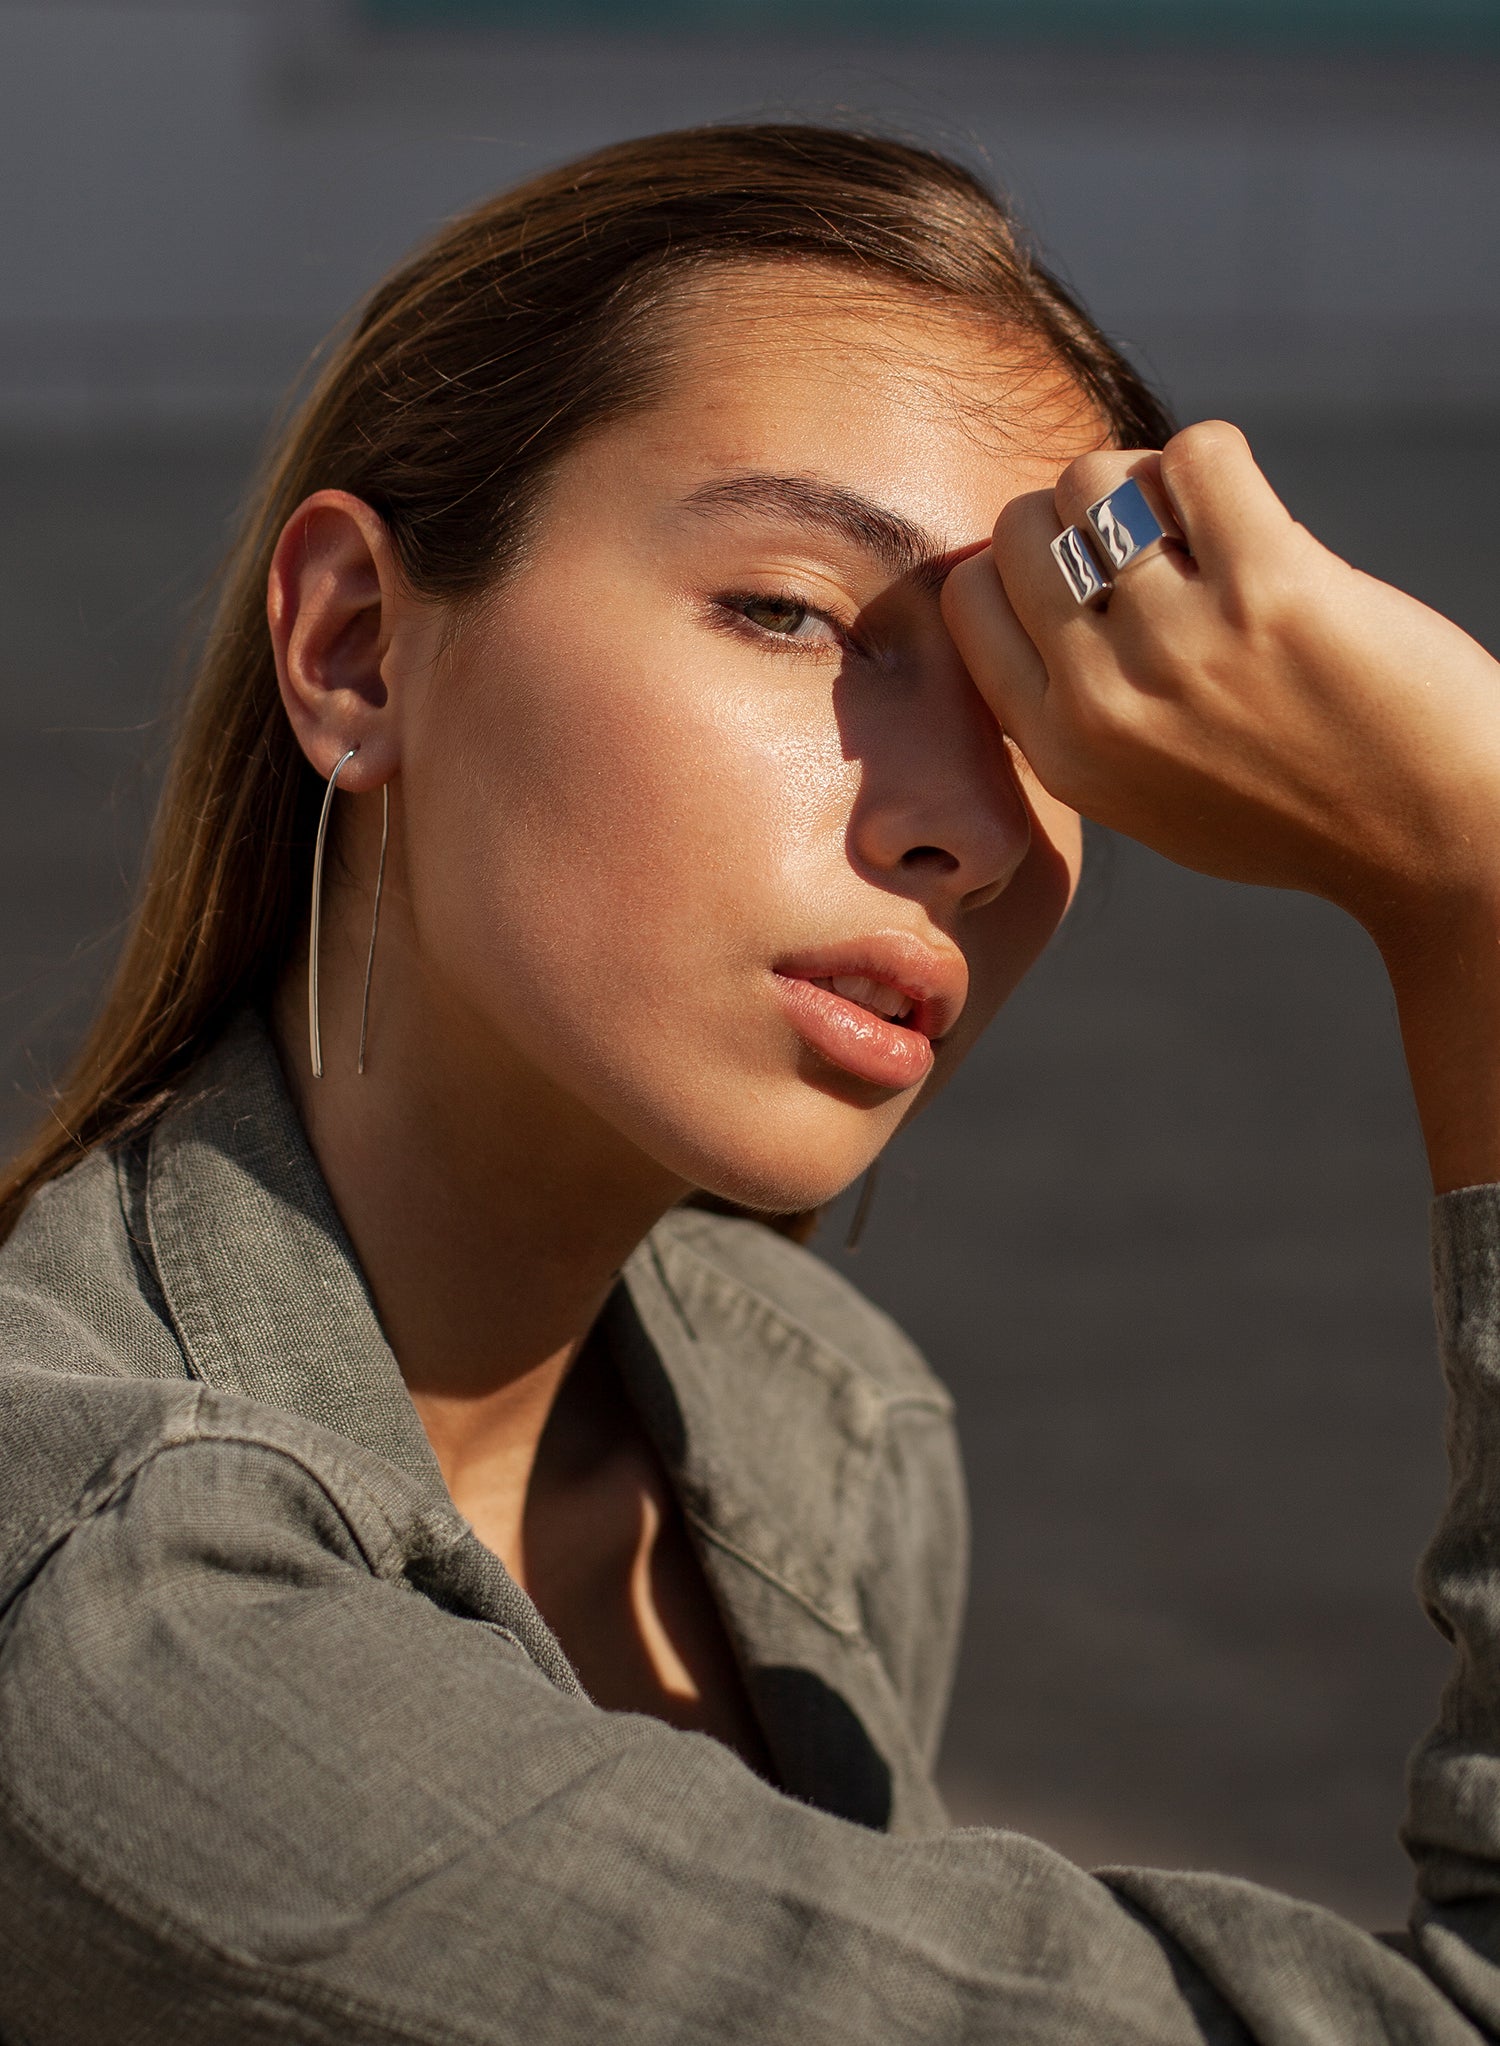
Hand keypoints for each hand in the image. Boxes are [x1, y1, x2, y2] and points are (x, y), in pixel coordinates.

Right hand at [941, 421, 1499, 1193]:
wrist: (1435, 837)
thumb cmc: (1297, 810)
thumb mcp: (1143, 794)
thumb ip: (1075, 710)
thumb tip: (1026, 576)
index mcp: (1063, 753)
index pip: (970, 600)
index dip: (1021, 564)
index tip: (1083, 571)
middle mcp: (1104, 701)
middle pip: (1021, 527)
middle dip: (1079, 517)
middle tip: (1154, 545)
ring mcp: (1181, 643)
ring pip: (1097, 477)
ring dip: (1147, 481)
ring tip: (1204, 528)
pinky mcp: (1267, 587)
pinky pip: (1196, 455)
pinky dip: (1217, 464)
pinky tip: (1252, 515)